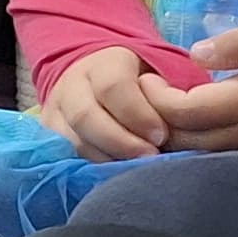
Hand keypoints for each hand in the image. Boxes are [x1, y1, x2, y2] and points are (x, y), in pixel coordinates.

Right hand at [44, 45, 178, 162]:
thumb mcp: (160, 71)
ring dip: (107, 159)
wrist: (96, 78)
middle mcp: (72, 83)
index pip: (113, 87)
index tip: (161, 135)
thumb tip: (188, 121)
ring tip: (136, 171)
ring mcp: (56, 109)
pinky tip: (116, 174)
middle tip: (150, 157)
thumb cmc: (142, 79)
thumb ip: (173, 92)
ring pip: (73, 140)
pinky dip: (92, 167)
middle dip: (121, 142)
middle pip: (86, 116)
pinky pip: (67, 156)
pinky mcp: (49, 134)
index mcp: (104, 62)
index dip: (138, 114)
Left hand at [149, 25, 237, 152]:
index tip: (146, 79)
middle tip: (142, 98)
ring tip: (156, 114)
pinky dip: (194, 150)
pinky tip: (184, 133)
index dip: (157, 99)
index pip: (187, 110)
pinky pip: (219, 161)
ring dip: (172, 139)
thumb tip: (197, 54)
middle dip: (155, 122)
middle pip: (186, 139)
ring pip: (200, 156)